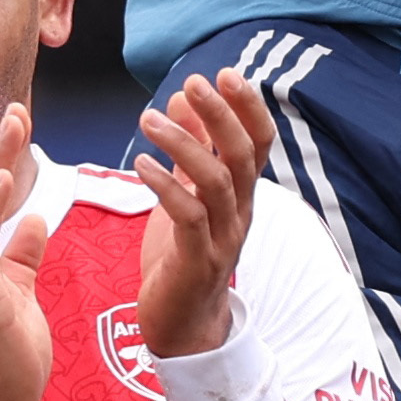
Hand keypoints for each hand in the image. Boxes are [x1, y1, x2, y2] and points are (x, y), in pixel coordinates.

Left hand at [126, 67, 273, 362]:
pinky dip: (165, 186)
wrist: (184, 327)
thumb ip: (191, 150)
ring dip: (183, 144)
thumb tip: (185, 98)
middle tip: (192, 83)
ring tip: (149, 118)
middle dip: (220, 115)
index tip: (225, 73)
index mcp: (240, 195)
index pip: (259, 142)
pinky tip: (141, 164)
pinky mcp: (197, 262)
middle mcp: (240, 213)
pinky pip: (189, 217)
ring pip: (215, 182)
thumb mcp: (189, 195)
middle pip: (242, 155)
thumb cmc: (183, 257)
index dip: (248, 107)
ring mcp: (222, 238)